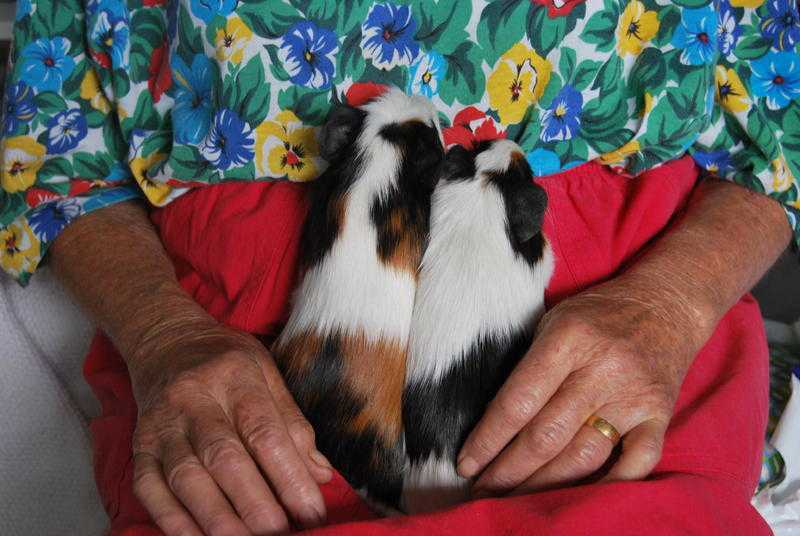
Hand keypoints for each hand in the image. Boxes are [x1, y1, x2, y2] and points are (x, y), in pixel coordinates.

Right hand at [129, 323, 332, 535]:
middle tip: (280, 534)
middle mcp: (194, 399)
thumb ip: (294, 424)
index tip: (311, 511)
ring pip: (186, 477)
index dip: (289, 476)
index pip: (265, 432)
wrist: (166, 340)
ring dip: (216, 517)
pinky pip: (150, 488)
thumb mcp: (268, 373)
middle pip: (224, 457)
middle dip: (254, 503)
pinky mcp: (139, 446)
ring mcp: (162, 424)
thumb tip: (320, 474)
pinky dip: (172, 520)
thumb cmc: (226, 360)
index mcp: (236, 377)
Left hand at [456, 274, 712, 496]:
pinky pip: (637, 462)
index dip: (488, 439)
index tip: (466, 463)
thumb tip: (492, 422)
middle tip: (484, 489)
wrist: (665, 303)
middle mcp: (602, 368)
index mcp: (568, 338)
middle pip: (547, 435)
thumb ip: (528, 366)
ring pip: (584, 455)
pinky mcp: (660, 413)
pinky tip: (578, 497)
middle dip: (508, 470)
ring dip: (545, 483)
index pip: (518, 401)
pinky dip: (609, 485)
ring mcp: (633, 394)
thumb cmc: (595, 314)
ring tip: (516, 496)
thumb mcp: (552, 321)